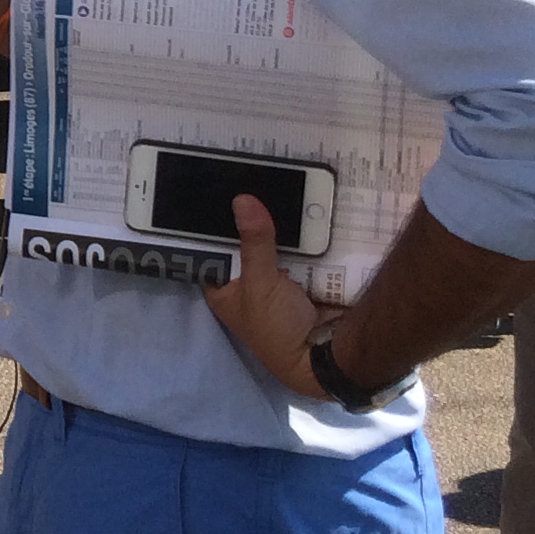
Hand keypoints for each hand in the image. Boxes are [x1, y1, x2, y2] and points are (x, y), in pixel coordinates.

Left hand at [205, 195, 341, 400]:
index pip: (207, 248)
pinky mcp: (305, 276)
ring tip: (278, 180)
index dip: (207, 223)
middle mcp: (247, 281)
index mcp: (222, 288)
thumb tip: (242, 200)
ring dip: (279, 221)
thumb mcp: (259, 283)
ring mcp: (277, 277)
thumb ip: (253, 243)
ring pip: (275, 241)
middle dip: (249, 217)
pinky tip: (305, 200)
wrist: (327, 356)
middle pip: (244, 241)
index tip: (210, 188)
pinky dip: (305, 233)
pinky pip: (302, 248)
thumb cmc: (278, 328)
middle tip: (250, 177)